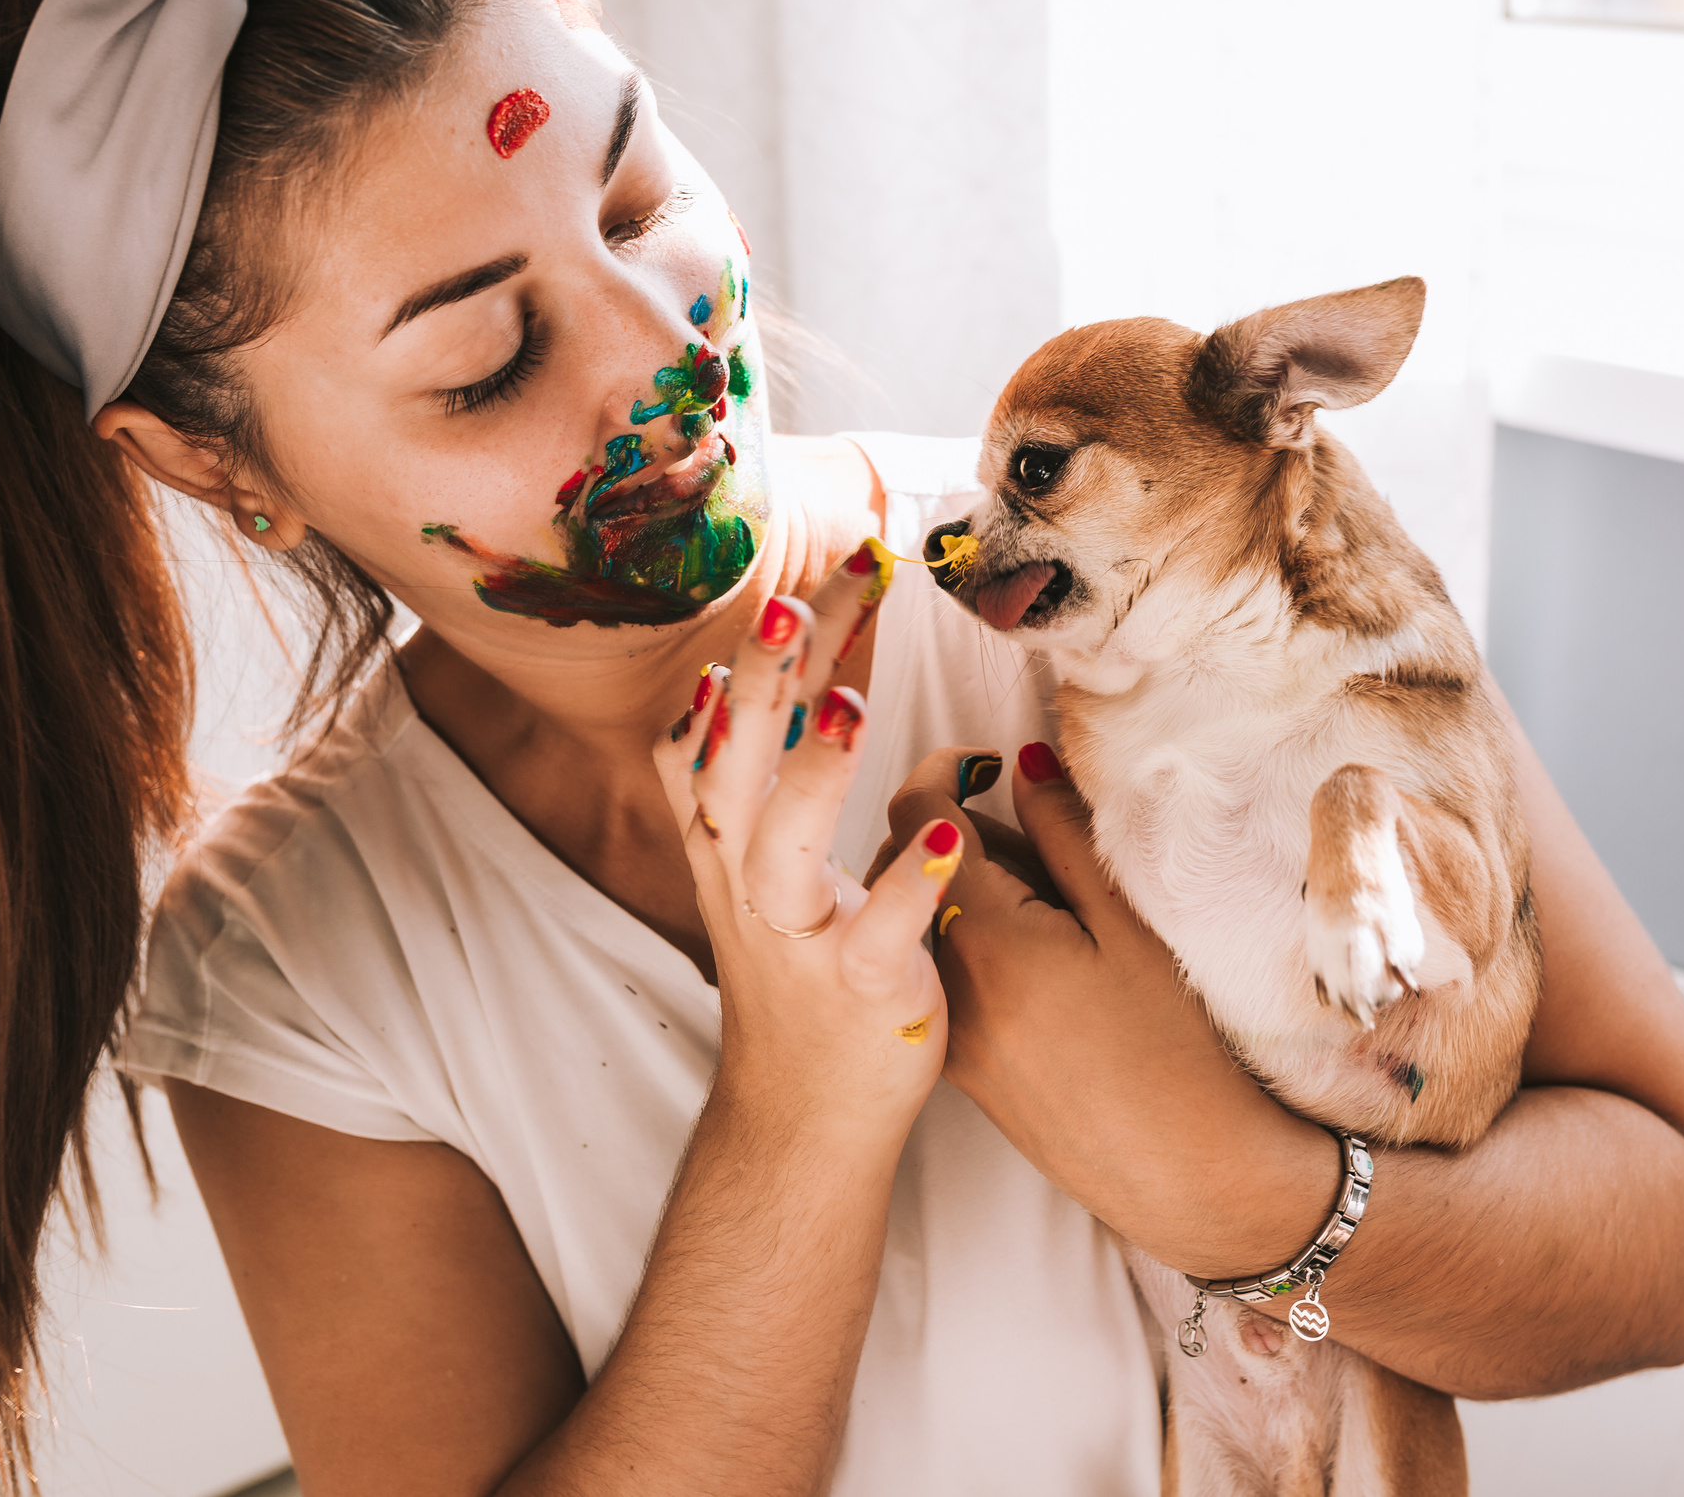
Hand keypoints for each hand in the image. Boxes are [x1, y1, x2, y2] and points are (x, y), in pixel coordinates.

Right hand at [655, 551, 961, 1147]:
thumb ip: (785, 771)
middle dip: (772, 674)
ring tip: (852, 706)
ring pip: (784, 846)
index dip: (769, 648)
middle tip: (802, 593)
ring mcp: (800, 937)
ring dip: (813, 772)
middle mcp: (749, 876)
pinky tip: (949, 835)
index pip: (736, 720)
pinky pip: (878, 937)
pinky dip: (908, 888)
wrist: (801, 1117)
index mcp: (734, 836)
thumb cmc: (803, 974)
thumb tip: (784, 678)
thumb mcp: (774, 864)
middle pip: (744, 758)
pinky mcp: (859, 992)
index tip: (822, 567)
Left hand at [880, 744, 1335, 1274]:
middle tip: (1054, 845)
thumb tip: (1023, 762)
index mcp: (984, 939)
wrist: (1187, 1180)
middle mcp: (943, 986)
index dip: (944, 769)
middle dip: (969, 834)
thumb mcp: (1133, 927)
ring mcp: (947, 1032)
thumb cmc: (1178, 1050)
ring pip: (928, 921)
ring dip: (974, 889)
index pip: (917, 819)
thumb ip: (1068, 837)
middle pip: (915, 869)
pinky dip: (977, 941)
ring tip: (1063, 910)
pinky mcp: (962, 1068)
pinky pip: (945, 972)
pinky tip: (1051, 960)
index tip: (991, 761)